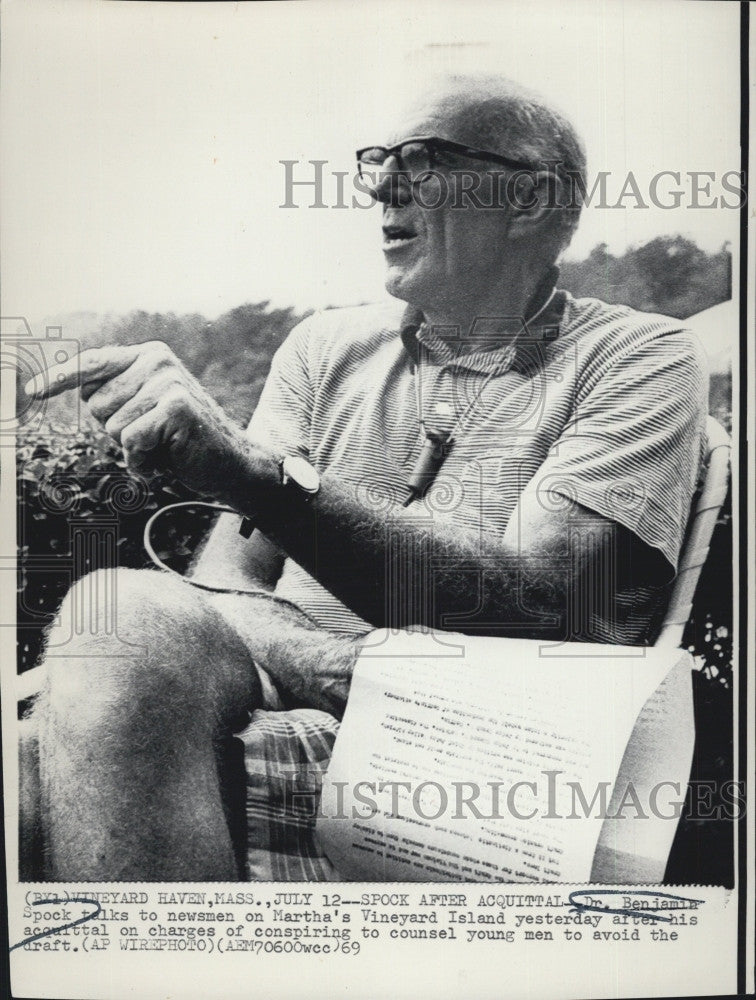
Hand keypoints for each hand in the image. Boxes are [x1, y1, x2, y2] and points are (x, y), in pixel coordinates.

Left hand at [25, 341, 265, 496]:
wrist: (232, 464)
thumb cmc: (184, 442)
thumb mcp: (148, 410)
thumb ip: (120, 394)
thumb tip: (80, 387)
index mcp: (148, 356)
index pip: (93, 364)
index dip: (60, 379)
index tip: (33, 390)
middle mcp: (157, 361)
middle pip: (96, 405)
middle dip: (118, 431)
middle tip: (155, 437)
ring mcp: (168, 381)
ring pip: (113, 427)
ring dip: (135, 450)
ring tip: (165, 448)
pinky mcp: (177, 407)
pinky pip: (131, 441)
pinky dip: (145, 462)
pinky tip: (168, 459)